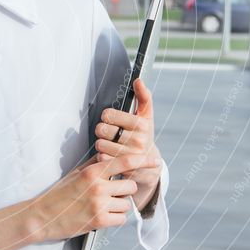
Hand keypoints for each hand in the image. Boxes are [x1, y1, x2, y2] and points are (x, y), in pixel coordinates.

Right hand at [31, 152, 159, 241]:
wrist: (43, 216)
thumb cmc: (60, 193)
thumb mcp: (76, 173)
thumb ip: (96, 164)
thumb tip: (115, 156)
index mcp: (92, 172)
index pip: (124, 162)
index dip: (143, 160)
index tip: (156, 160)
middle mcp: (98, 187)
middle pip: (130, 185)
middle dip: (124, 190)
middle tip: (110, 193)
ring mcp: (99, 205)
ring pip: (127, 203)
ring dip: (119, 205)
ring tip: (103, 205)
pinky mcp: (99, 222)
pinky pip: (121, 219)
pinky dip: (115, 218)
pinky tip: (102, 215)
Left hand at [94, 77, 161, 207]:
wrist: (150, 165)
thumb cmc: (144, 136)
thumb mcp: (147, 117)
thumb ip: (143, 97)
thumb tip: (138, 80)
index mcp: (141, 124)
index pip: (108, 115)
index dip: (107, 116)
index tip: (111, 119)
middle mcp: (138, 140)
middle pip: (101, 129)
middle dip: (102, 130)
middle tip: (108, 132)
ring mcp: (130, 156)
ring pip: (99, 144)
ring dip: (101, 144)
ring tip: (109, 144)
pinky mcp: (122, 169)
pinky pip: (100, 158)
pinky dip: (102, 156)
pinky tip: (109, 155)